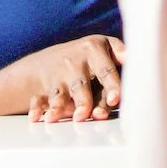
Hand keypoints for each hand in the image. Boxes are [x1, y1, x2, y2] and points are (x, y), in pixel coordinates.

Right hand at [4, 35, 125, 123]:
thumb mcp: (106, 49)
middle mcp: (75, 61)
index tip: (114, 100)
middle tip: (85, 115)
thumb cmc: (88, 59)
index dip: (111, 85)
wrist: (50, 59)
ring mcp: (57, 74)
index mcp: (95, 49)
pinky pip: (38, 98)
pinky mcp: (44, 86)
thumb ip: (120, 60)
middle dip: (83, 101)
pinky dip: (36, 107)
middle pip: (81, 84)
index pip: (106, 71)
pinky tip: (36, 116)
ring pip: (59, 93)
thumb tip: (130, 64)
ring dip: (58, 106)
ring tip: (54, 118)